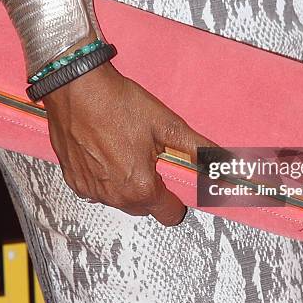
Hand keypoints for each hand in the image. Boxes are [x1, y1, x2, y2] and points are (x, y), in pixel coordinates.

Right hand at [42, 61, 214, 225]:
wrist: (76, 87)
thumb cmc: (119, 103)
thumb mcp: (166, 124)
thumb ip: (200, 150)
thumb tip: (229, 162)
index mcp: (141, 188)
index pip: (170, 215)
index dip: (177, 199)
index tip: (172, 180)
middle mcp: (114, 196)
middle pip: (144, 208)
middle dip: (150, 190)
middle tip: (147, 157)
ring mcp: (91, 190)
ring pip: (119, 199)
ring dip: (125, 184)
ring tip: (123, 149)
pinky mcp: (73, 180)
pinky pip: (96, 190)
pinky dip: (103, 177)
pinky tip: (103, 151)